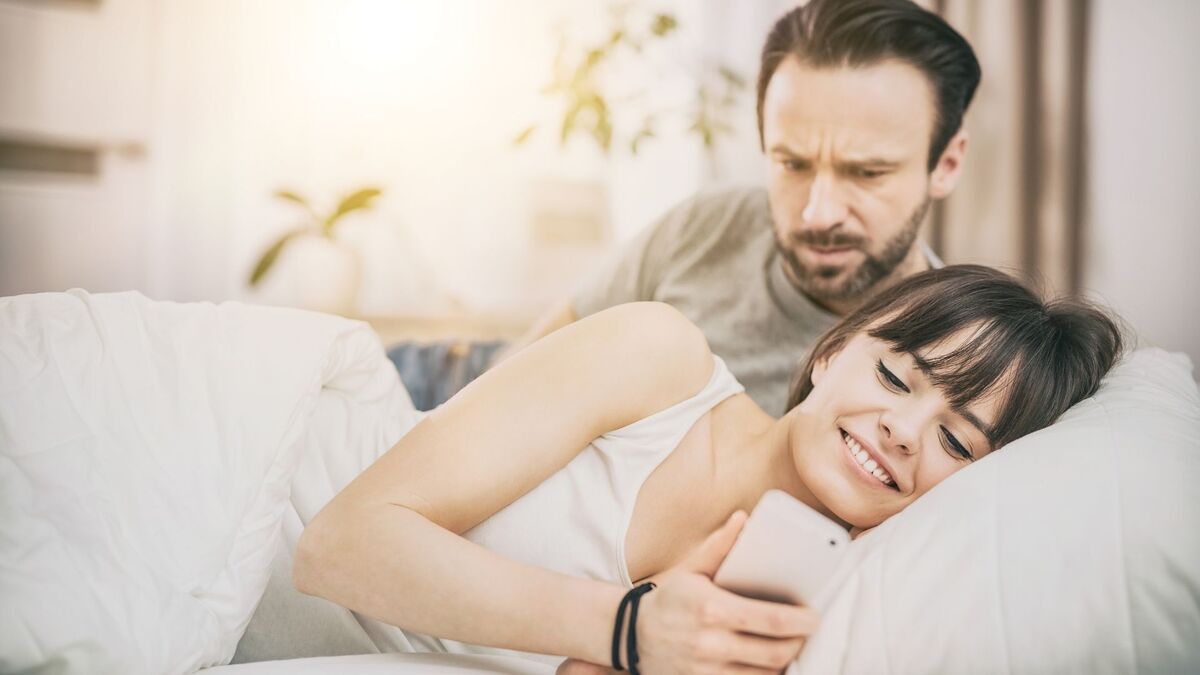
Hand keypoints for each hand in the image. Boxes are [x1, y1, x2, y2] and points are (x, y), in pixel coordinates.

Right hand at [628, 511, 818, 673]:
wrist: (629, 634)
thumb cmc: (667, 599)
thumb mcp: (691, 569)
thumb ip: (720, 546)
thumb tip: (743, 518)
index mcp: (712, 608)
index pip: (772, 620)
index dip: (802, 621)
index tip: (814, 616)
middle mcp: (710, 643)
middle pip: (775, 652)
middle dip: (799, 643)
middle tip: (806, 632)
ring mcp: (706, 670)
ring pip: (764, 674)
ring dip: (783, 662)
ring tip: (788, 645)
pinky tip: (766, 664)